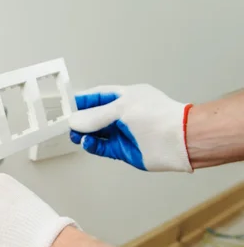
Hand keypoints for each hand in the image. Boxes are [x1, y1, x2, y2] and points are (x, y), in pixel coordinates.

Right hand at [68, 84, 192, 171]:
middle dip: (80, 119)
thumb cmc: (158, 118)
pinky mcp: (123, 149)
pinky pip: (101, 147)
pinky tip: (87, 142)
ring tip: (76, 134)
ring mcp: (124, 132)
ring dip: (84, 133)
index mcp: (126, 97)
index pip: (98, 96)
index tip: (66, 106)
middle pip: (95, 115)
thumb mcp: (121, 109)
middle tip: (68, 123)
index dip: (82, 100)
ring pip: (97, 132)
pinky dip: (92, 145)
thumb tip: (75, 120)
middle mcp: (124, 114)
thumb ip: (95, 116)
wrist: (179, 141)